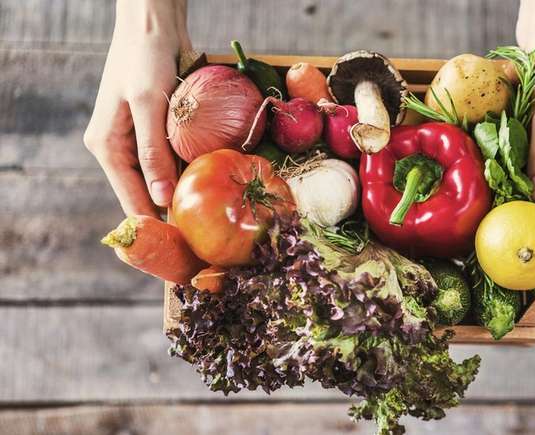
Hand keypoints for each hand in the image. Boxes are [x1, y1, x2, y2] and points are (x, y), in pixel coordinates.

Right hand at [84, 0, 190, 216]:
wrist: (153, 23)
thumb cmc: (146, 58)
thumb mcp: (150, 105)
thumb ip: (154, 152)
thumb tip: (163, 198)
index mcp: (107, 147)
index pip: (131, 199)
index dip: (155, 225)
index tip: (181, 248)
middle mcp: (118, 148)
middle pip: (145, 193)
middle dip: (172, 213)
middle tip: (202, 237)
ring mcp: (136, 140)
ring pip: (160, 178)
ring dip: (182, 193)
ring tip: (208, 218)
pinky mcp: (155, 130)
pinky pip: (171, 159)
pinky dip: (187, 170)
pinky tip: (208, 184)